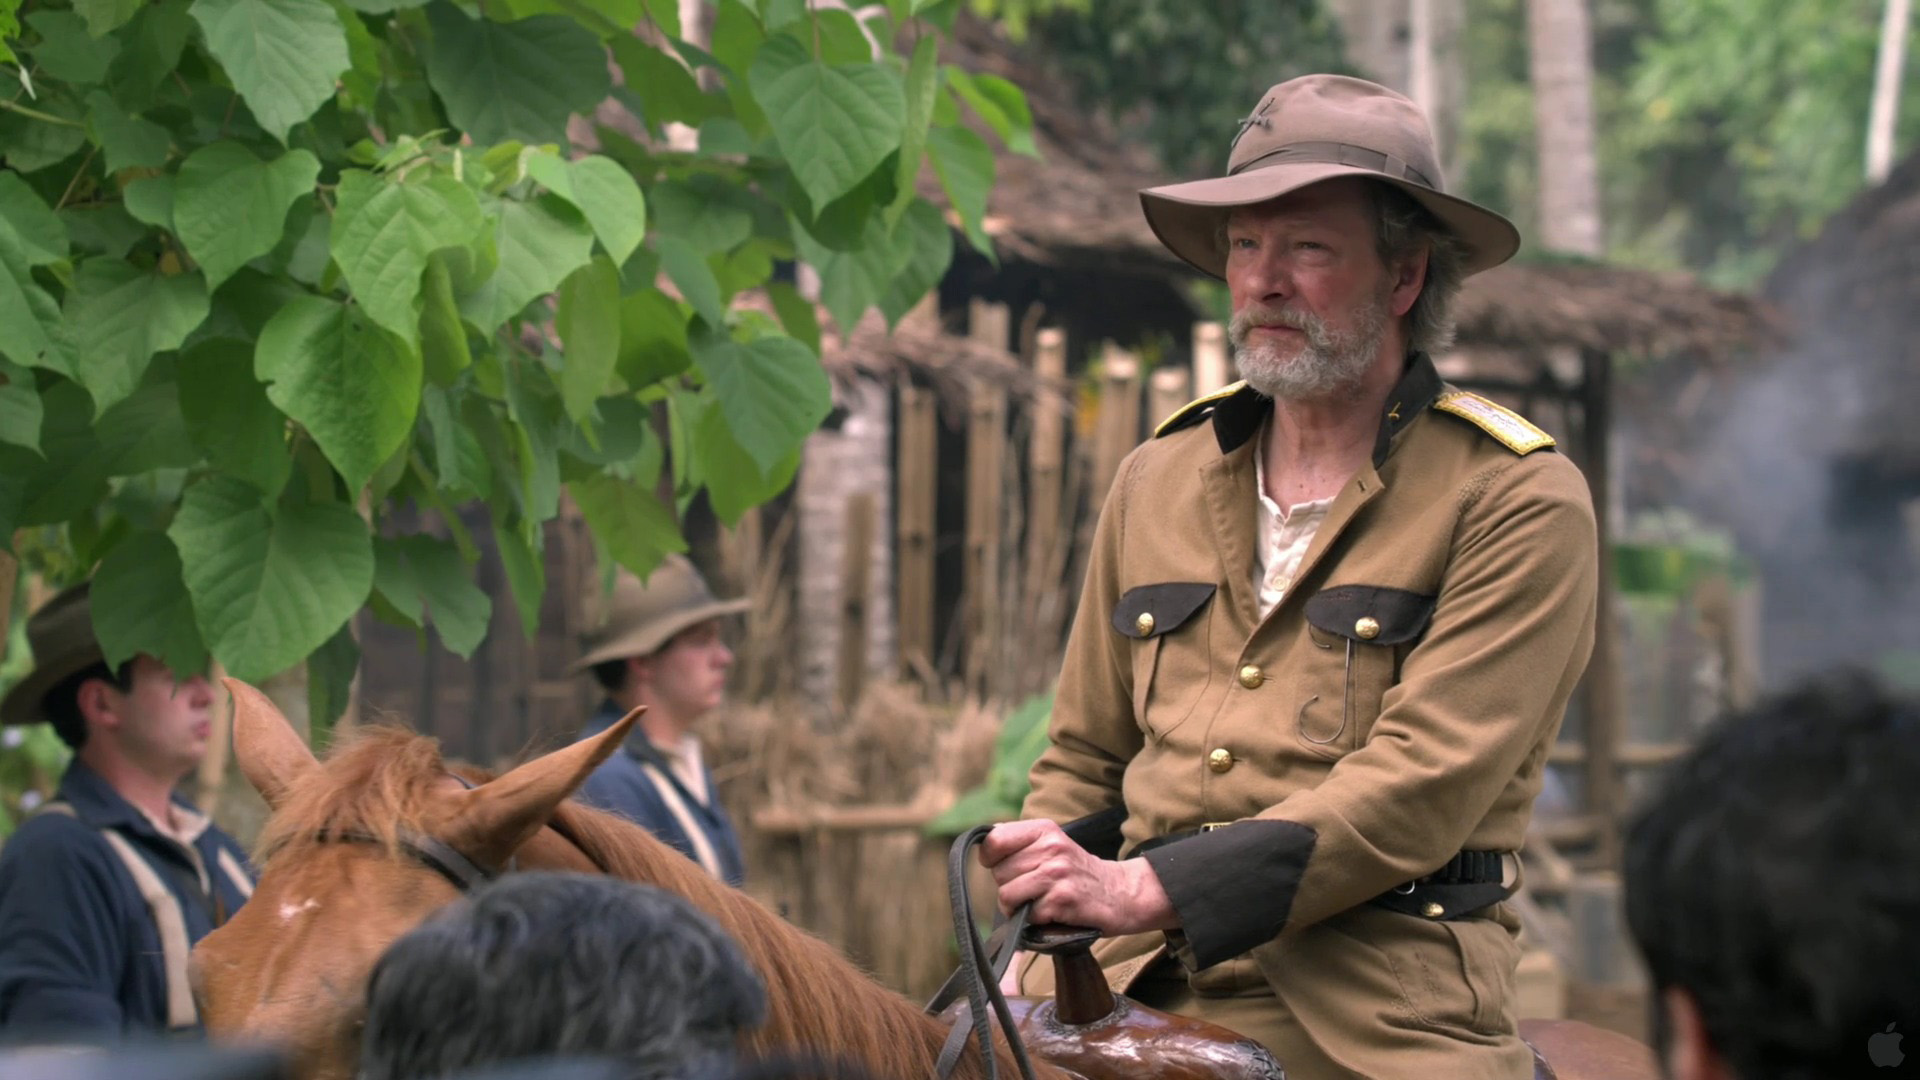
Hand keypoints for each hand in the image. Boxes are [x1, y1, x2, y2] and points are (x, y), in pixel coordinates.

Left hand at [977, 819, 1178, 934]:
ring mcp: (1057, 873)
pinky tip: (1052, 914)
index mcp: (1044, 830)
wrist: (1120, 893)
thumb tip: (984, 845)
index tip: (1005, 867)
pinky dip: (1035, 921)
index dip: (992, 859)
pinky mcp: (1062, 899)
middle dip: (1009, 886)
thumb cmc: (1078, 872)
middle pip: (999, 873)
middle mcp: (1050, 847)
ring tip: (1038, 904)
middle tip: (1033, 889)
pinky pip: (1027, 915)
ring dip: (1018, 907)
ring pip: (1007, 895)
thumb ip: (1021, 842)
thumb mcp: (1053, 845)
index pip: (994, 840)